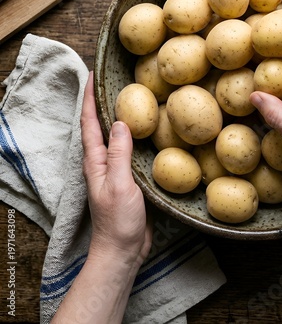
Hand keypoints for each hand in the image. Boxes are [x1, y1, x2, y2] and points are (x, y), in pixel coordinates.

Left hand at [81, 72, 151, 268]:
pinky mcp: (131, 176)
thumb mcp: (119, 184)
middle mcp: (104, 161)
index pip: (90, 123)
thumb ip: (119, 154)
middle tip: (115, 79)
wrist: (123, 249)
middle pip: (101, 125)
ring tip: (133, 96)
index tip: (93, 75)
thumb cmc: (118, 220)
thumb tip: (122, 122)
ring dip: (121, 115)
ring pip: (118, 135)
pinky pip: (132, 148)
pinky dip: (137, 134)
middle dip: (104, 101)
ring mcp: (117, 169)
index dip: (90, 98)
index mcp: (96, 161)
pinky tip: (149, 129)